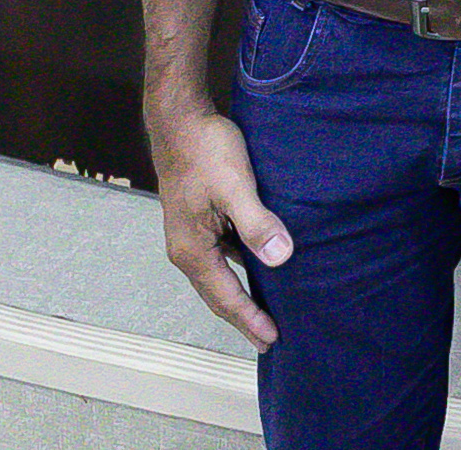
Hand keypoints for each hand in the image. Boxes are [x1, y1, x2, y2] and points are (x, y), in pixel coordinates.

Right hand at [149, 107, 289, 350]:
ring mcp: (191, 235)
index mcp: (192, 249)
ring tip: (264, 310)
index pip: (226, 296)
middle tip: (268, 339)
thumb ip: (256, 223)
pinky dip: (239, 269)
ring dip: (240, 295)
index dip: (249, 319)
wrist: (180, 121)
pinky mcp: (199, 220)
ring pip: (219, 275)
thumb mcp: (237, 186)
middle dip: (242, 317)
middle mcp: (187, 249)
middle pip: (218, 294)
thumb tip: (280, 257)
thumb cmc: (205, 150)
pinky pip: (221, 255)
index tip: (271, 339)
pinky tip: (258, 266)